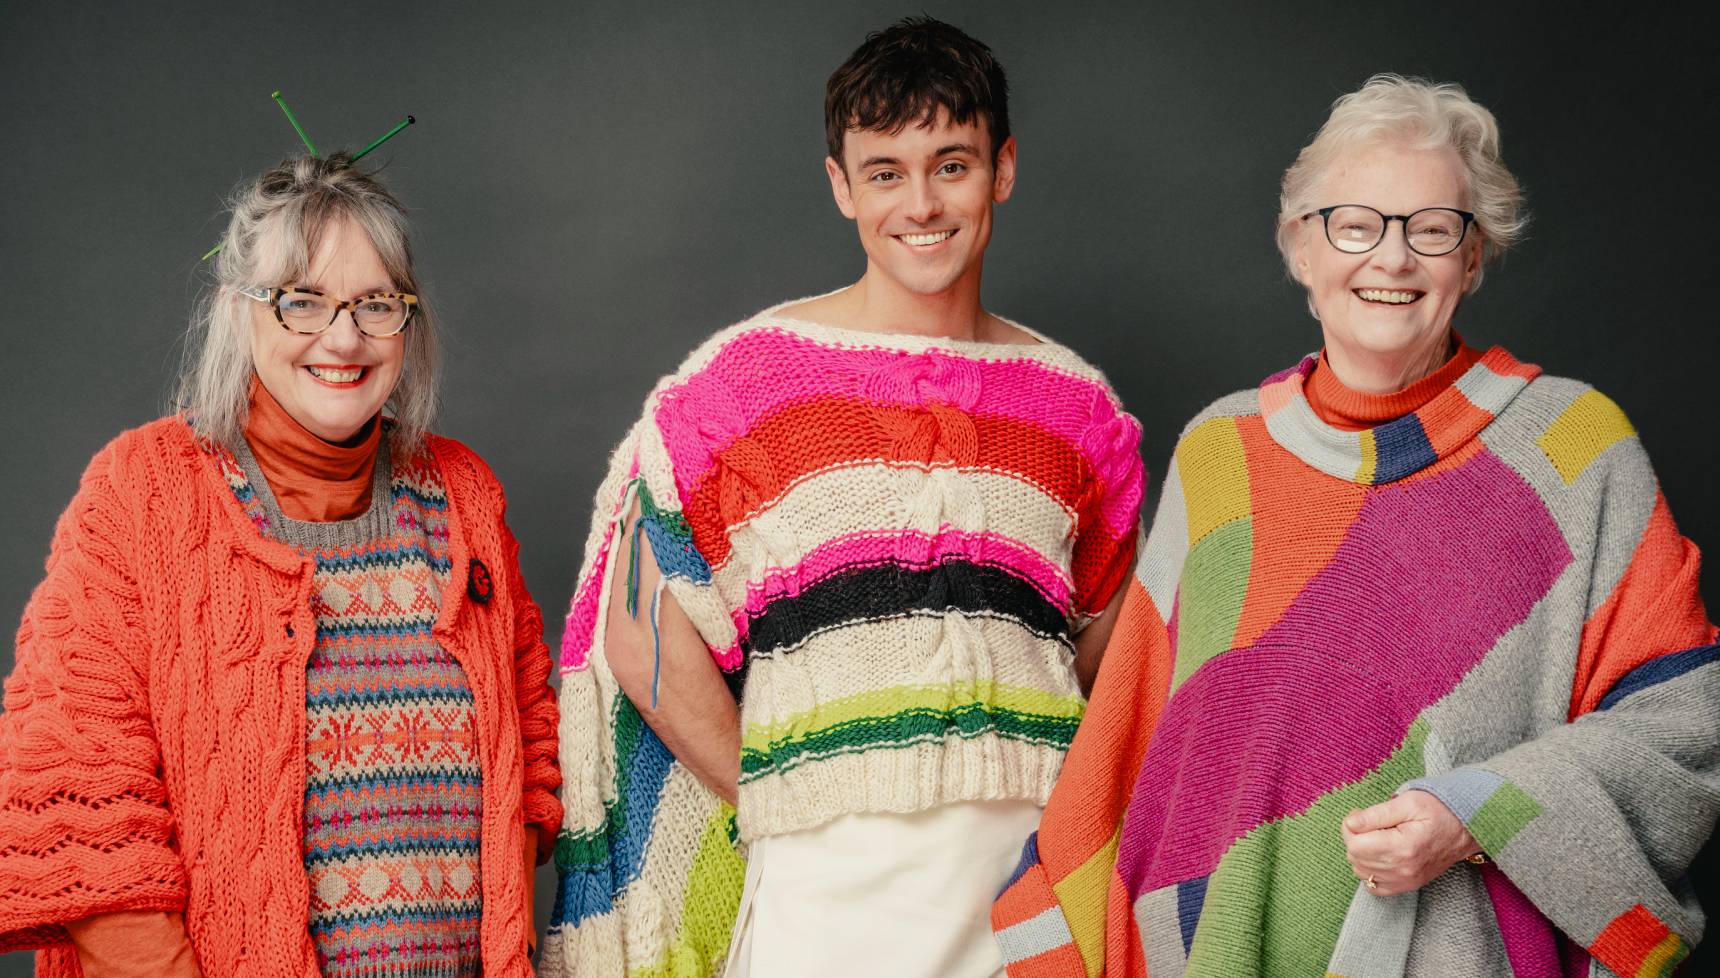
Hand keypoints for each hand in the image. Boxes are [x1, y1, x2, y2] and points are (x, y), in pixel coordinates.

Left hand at [1342, 790, 1480, 896]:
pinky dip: (1370, 871)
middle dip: (1355, 838)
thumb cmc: (1439, 810)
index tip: (1361, 814)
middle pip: (1356, 858)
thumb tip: (1350, 823)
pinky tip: (1379, 854)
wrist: (1467, 828)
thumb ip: (1376, 814)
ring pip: (1362, 872)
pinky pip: (1375, 887)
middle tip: (1370, 822)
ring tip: (1377, 836)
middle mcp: (1404, 870)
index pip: (1355, 845)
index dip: (1351, 826)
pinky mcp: (1409, 886)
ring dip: (1362, 853)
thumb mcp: (1408, 802)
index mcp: (1403, 847)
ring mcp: (1406, 881)